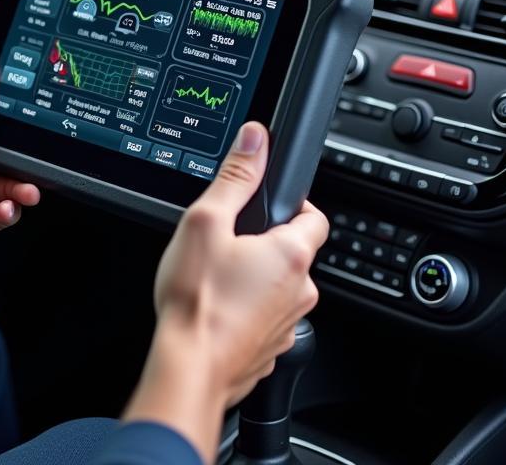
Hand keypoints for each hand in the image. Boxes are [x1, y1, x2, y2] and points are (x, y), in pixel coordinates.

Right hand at [123, 122, 327, 463]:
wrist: (188, 367)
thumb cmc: (196, 299)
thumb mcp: (206, 221)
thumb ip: (235, 178)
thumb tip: (256, 139)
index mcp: (291, 254)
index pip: (316, 216)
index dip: (294, 203)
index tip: (269, 202)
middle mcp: (300, 291)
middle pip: (293, 253)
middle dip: (264, 242)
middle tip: (227, 240)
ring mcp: (287, 324)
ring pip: (278, 287)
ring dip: (255, 278)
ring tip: (215, 276)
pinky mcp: (270, 350)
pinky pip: (264, 318)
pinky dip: (246, 310)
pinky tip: (215, 306)